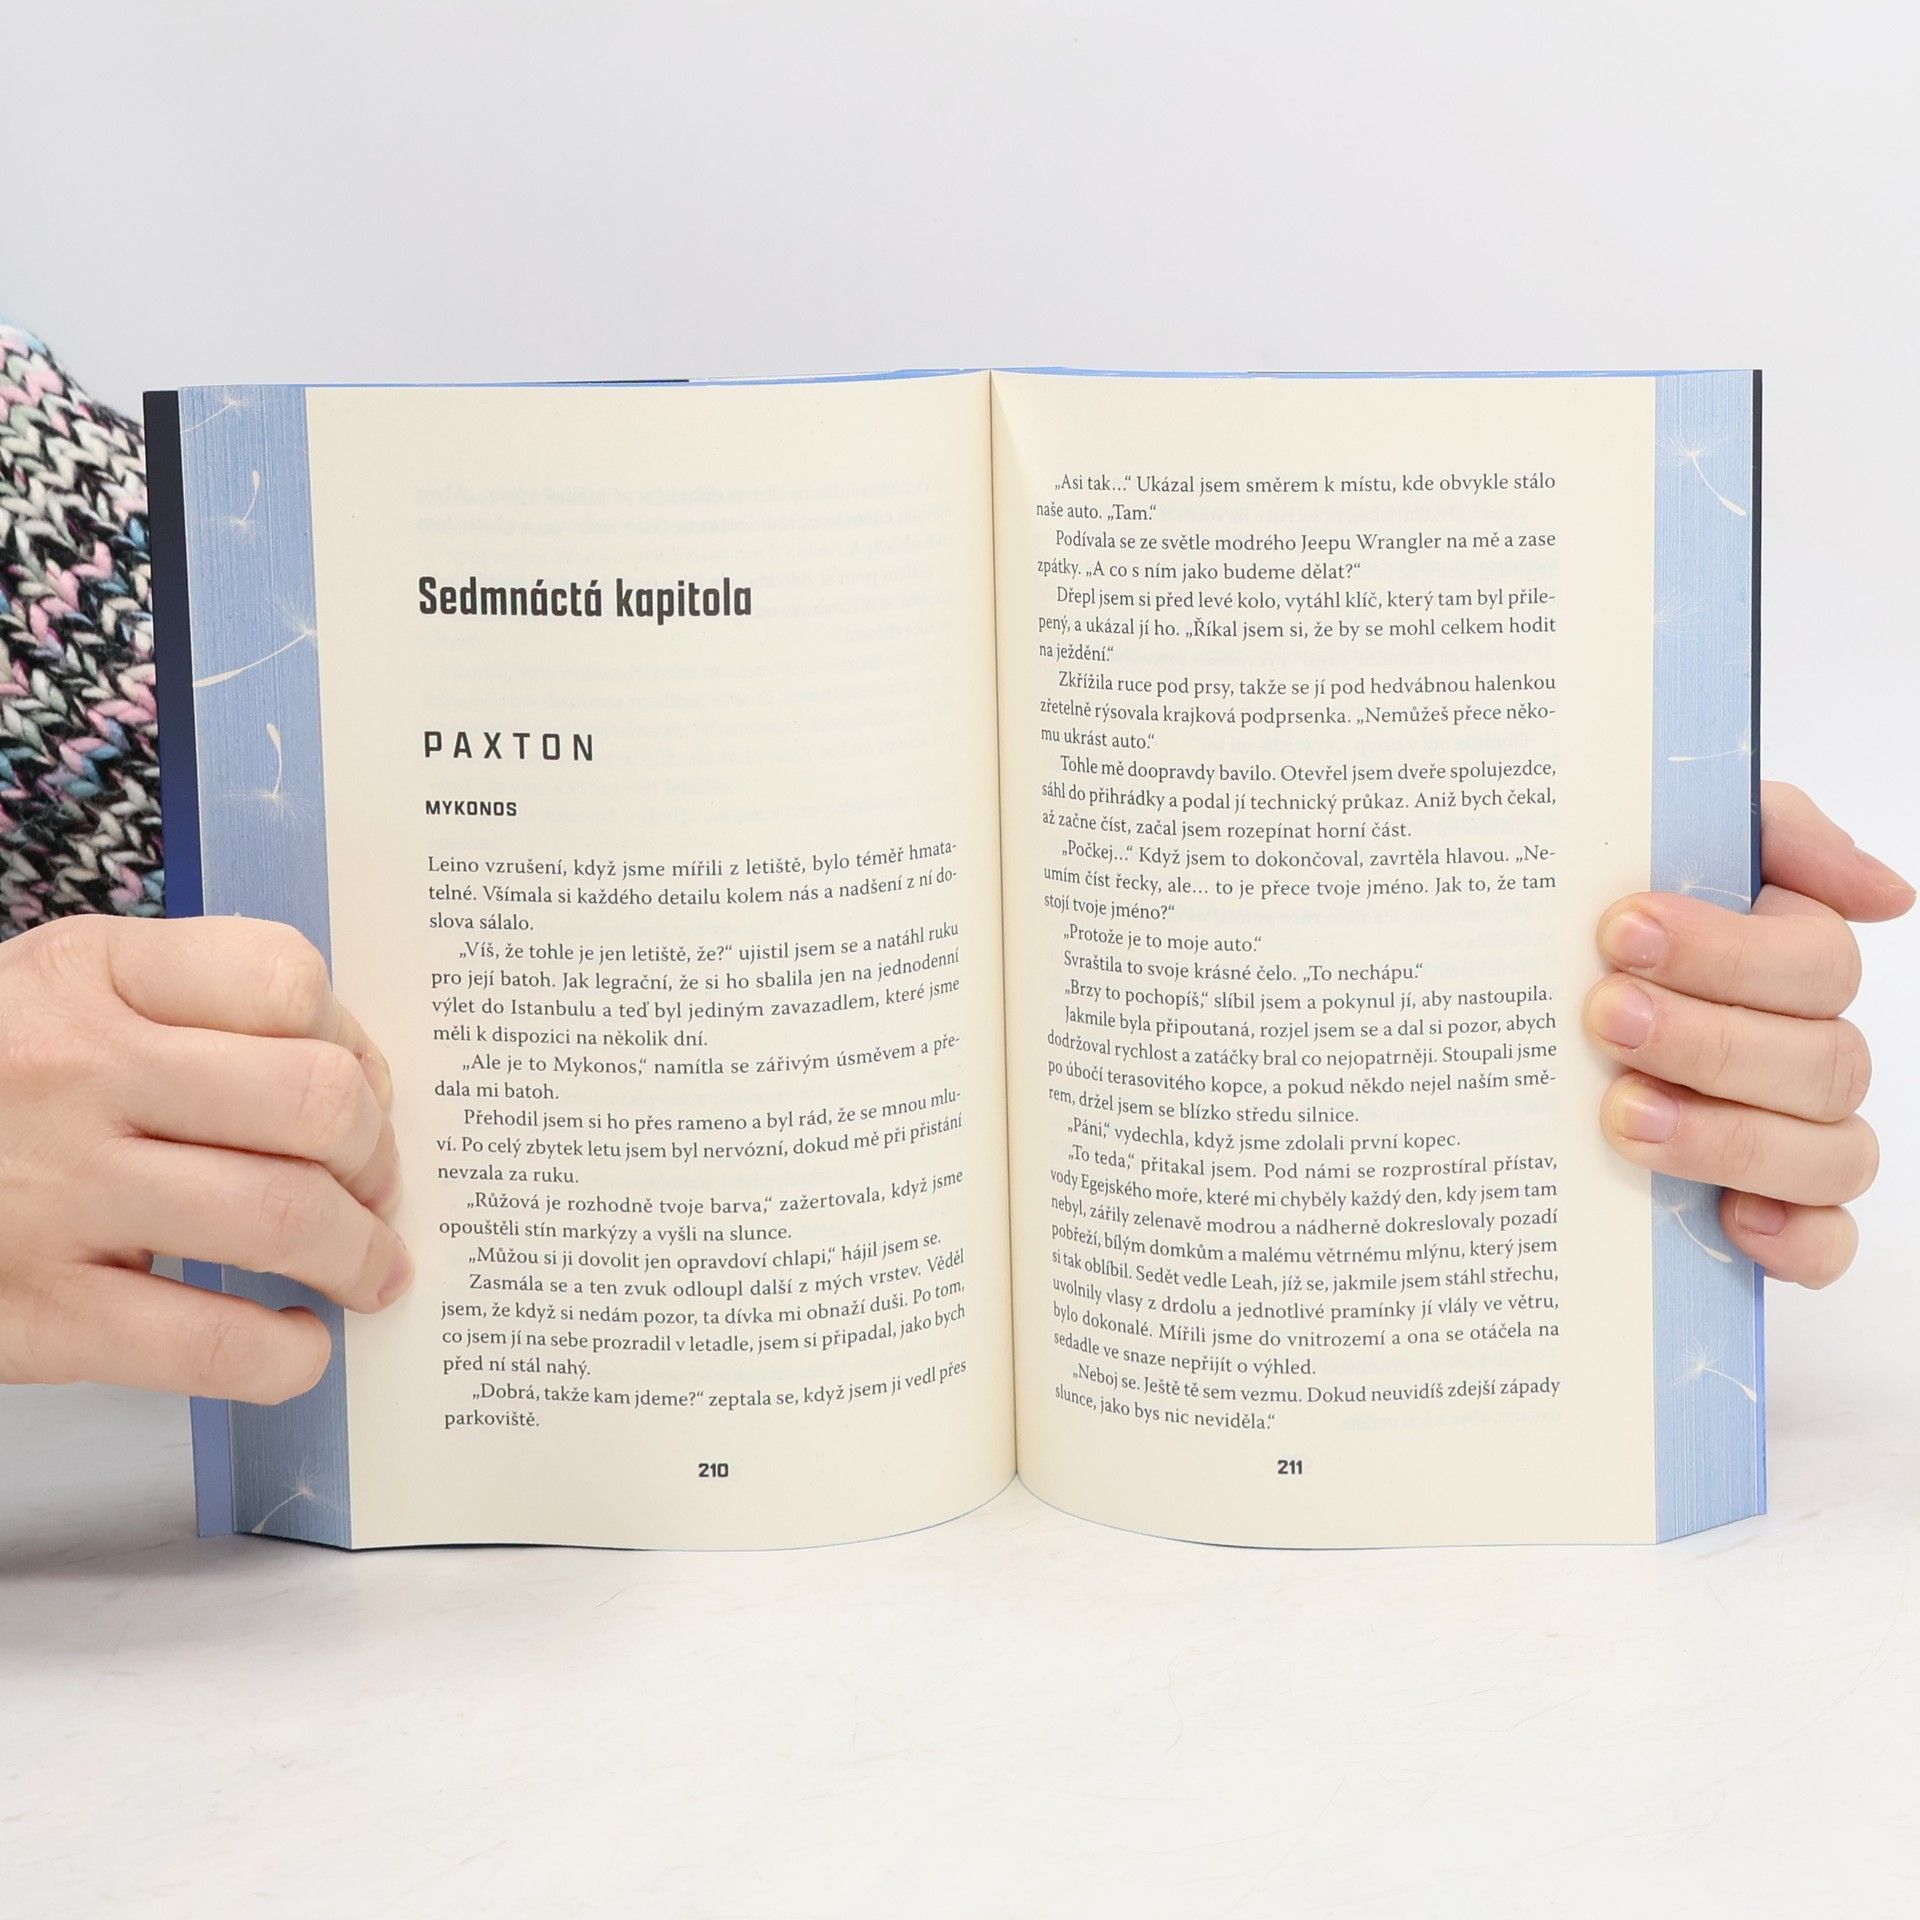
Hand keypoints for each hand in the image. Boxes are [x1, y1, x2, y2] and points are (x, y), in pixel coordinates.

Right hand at [0, 915, 406, 1401]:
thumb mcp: (66, 995)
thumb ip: (198, 1010)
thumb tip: (360, 1085)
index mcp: (90, 974)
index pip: (285, 978)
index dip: (353, 1041)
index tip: (359, 1089)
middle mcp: (74, 1072)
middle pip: (314, 1101)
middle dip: (377, 1156)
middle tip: (376, 1191)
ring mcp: (52, 1194)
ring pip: (283, 1217)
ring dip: (358, 1254)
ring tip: (364, 1270)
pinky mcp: (34, 1315)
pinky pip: (209, 1342)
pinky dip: (286, 1354)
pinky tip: (294, 1341)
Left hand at [1585, 782, 1913, 1287]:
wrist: (1533, 1025)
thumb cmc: (1613, 930)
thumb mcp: (1671, 841)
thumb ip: (1774, 832)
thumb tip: (1886, 894)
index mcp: (1794, 967)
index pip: (1816, 962)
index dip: (1727, 950)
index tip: (1619, 931)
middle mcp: (1810, 1055)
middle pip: (1820, 1058)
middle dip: (1708, 1038)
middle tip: (1605, 1017)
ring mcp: (1802, 1140)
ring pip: (1829, 1152)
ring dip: (1729, 1136)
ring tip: (1623, 1114)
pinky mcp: (1778, 1218)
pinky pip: (1830, 1243)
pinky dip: (1797, 1238)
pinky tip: (1735, 1221)